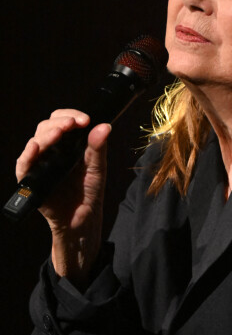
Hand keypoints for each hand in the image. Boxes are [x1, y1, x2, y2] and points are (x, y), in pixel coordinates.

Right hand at [16, 109, 110, 283]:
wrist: (81, 218)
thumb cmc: (89, 191)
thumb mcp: (97, 168)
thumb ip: (99, 148)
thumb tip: (105, 126)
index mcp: (68, 144)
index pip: (63, 120)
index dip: (72, 116)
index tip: (85, 119)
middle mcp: (51, 150)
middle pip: (47, 126)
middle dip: (60, 122)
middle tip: (73, 124)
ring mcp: (40, 163)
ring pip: (36, 140)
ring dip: (47, 134)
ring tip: (60, 133)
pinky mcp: (30, 178)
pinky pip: (24, 164)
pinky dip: (28, 154)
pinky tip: (35, 148)